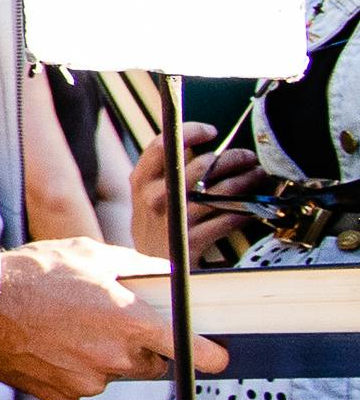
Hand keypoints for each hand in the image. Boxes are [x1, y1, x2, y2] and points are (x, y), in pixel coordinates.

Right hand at [0, 236, 225, 399]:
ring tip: (66, 330)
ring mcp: (89, 381)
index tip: (218, 357)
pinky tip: (51, 348)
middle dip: (137, 346)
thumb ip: (140, 269)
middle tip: (104, 322)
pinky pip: (81, 388)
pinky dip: (72, 372)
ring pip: (112, 375)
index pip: (191, 350)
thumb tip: (170, 278)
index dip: (209, 355)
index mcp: (132, 323)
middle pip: (150, 363)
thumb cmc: (34, 275)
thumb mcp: (92, 255)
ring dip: (99, 358)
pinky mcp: (62, 397)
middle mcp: (116, 358)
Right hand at [128, 121, 262, 262]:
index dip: (190, 132)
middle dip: (233, 157)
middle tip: (247, 157)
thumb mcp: (147, 195)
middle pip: (202, 164)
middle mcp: (155, 197)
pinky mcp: (192, 239)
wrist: (150, 268)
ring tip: (258, 176)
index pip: (162, 145)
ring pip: (222, 190)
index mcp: (142, 182)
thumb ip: (164, 170)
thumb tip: (197, 140)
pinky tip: (252, 208)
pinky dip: (246, 211)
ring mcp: (174, 219)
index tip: (211, 132)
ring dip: (247, 180)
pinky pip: (229, 218)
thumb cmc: (157, 224)